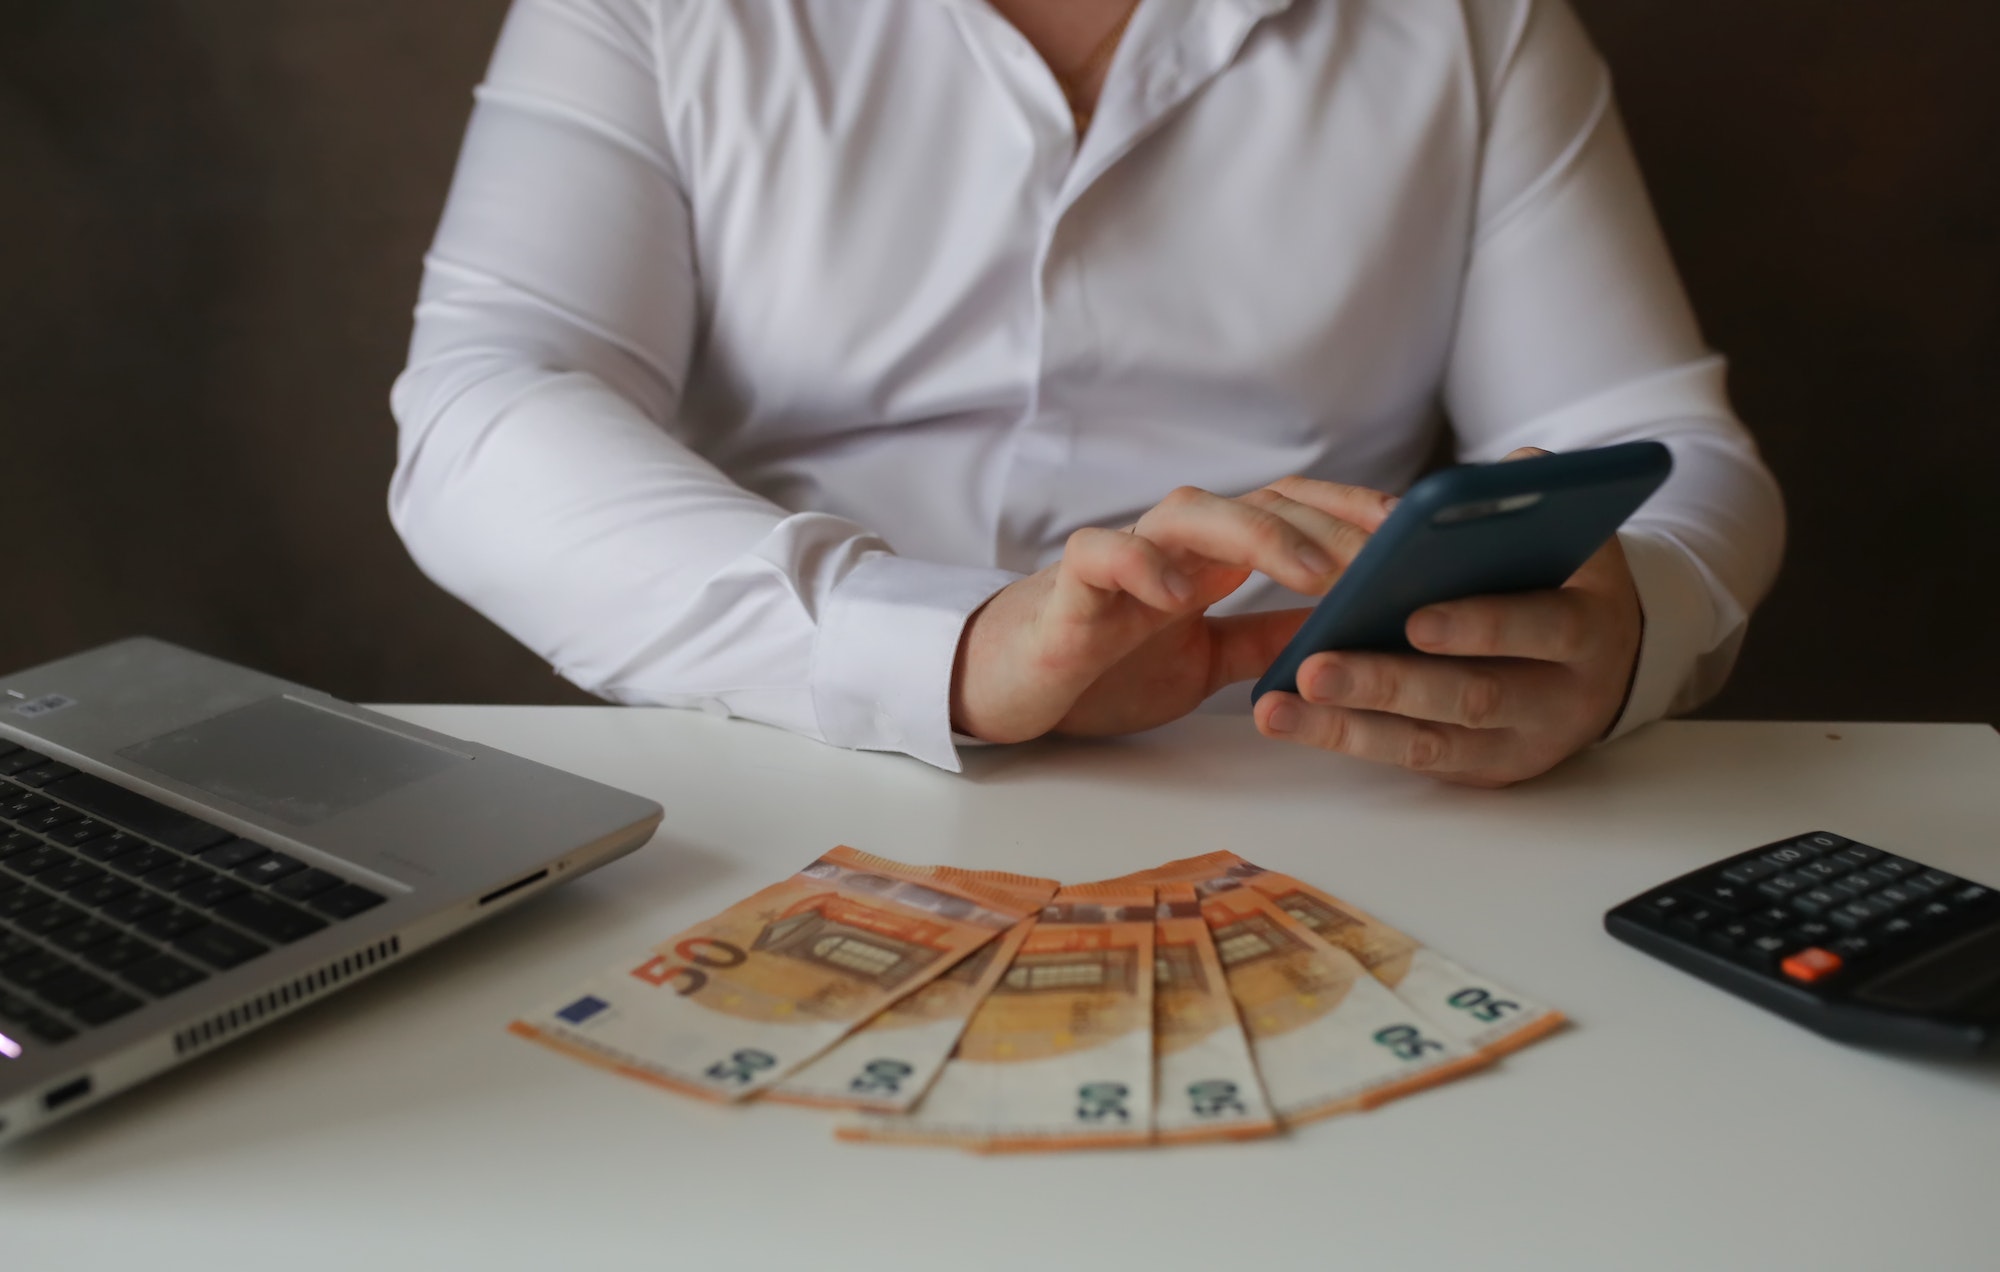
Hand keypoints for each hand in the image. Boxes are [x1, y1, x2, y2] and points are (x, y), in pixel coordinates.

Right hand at [951, 478, 1397, 743]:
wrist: (1006, 688)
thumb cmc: (1102, 667)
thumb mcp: (1205, 661)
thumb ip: (1265, 638)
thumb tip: (1345, 628)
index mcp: (1206, 561)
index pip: (1286, 508)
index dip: (1346, 509)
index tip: (1412, 528)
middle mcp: (1169, 547)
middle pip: (1253, 502)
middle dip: (1324, 522)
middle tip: (1387, 552)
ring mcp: (1118, 562)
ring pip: (1186, 512)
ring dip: (1255, 534)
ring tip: (1312, 571)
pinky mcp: (1066, 592)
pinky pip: (1099, 556)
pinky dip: (1138, 563)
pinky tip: (1179, 593)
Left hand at [1252, 454, 1643, 786]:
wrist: (1607, 667)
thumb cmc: (1569, 584)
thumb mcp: (1578, 537)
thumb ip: (1542, 499)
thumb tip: (1503, 472)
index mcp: (1587, 629)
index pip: (1540, 628)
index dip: (1480, 627)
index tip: (1415, 619)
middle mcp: (1560, 698)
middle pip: (1471, 697)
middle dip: (1390, 683)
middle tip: (1316, 671)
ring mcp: (1516, 743)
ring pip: (1428, 741)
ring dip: (1347, 726)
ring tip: (1276, 708)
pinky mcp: (1478, 769)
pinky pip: (1408, 757)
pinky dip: (1347, 738)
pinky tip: (1289, 718)